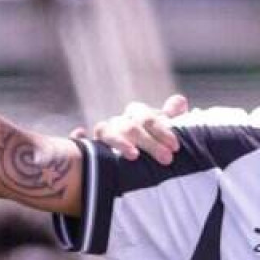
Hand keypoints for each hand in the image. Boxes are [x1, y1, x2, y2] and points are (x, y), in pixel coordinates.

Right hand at [74, 94, 189, 163]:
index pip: (148, 118)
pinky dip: (79, 136)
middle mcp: (120, 121)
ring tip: (134, 156)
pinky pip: (82, 139)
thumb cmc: (150, 141)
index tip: (175, 146)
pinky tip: (80, 133)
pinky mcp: (92, 146)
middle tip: (166, 159)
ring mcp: (105, 133)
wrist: (132, 158)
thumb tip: (180, 101)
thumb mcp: (162, 129)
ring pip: (109, 132)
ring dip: (121, 143)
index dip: (162, 130)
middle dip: (150, 143)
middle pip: (132, 127)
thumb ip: (170, 116)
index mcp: (138, 115)